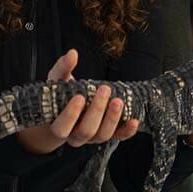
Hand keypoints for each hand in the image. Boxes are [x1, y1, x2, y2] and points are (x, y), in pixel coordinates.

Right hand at [17, 49, 138, 153]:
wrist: (70, 105)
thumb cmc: (61, 93)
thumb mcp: (58, 79)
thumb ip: (63, 68)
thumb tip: (72, 54)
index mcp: (58, 125)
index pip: (61, 128)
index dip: (70, 115)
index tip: (79, 97)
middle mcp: (75, 135)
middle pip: (86, 131)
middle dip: (97, 110)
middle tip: (104, 90)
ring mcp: (92, 137)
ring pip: (102, 136)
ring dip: (112, 118)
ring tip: (118, 101)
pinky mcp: (107, 134)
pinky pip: (118, 137)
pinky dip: (127, 131)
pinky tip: (133, 121)